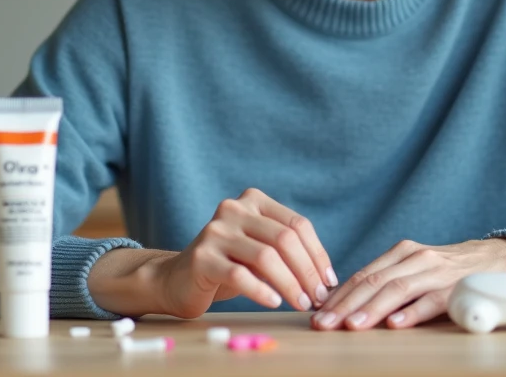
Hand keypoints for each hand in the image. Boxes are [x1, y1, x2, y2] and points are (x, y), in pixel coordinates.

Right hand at [153, 187, 336, 318]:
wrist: (177, 279)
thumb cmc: (228, 266)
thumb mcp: (259, 250)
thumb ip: (286, 251)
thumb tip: (326, 278)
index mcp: (253, 200)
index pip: (297, 224)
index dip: (318, 254)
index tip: (328, 282)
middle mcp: (233, 209)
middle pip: (284, 239)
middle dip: (307, 271)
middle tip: (317, 298)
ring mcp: (215, 232)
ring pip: (265, 257)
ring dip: (290, 284)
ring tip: (301, 304)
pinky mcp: (201, 258)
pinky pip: (240, 275)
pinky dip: (262, 291)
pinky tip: (274, 303)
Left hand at [311, 237, 505, 330]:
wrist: (502, 259)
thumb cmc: (451, 272)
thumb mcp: (416, 270)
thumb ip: (389, 283)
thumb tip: (349, 307)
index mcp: (400, 254)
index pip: (361, 275)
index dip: (337, 295)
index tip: (315, 314)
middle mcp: (415, 258)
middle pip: (372, 282)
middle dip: (344, 305)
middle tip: (322, 324)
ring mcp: (436, 271)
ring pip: (396, 289)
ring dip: (371, 309)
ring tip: (351, 326)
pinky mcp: (458, 286)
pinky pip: (432, 300)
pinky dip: (412, 312)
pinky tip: (396, 324)